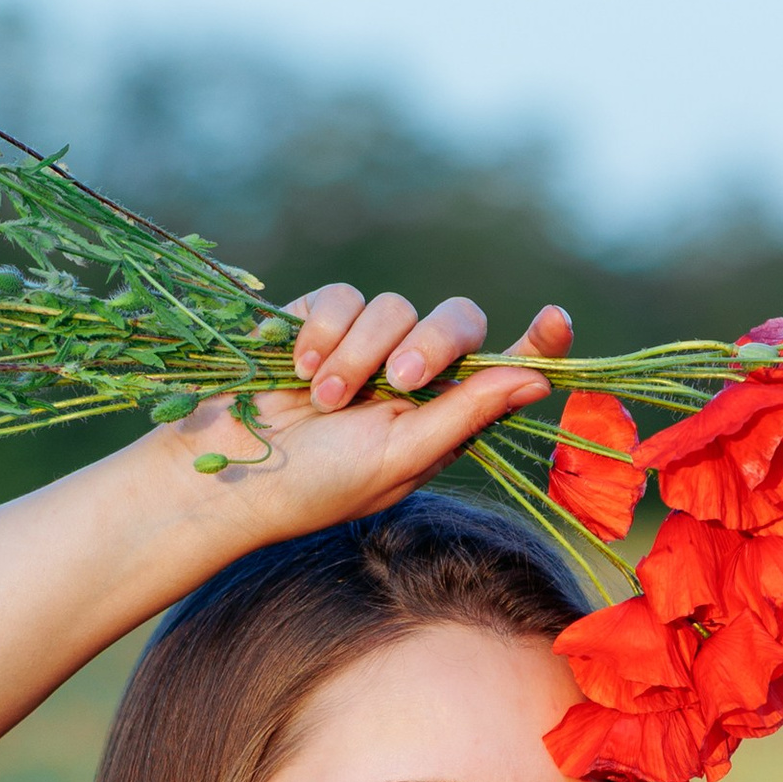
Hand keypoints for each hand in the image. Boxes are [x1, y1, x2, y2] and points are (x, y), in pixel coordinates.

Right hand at [154, 294, 573, 551]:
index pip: (504, 369)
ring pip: (395, 306)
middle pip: (457, 322)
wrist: (225, 472)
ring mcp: (364, 346)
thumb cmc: (317, 486)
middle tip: (397, 382)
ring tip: (322, 398)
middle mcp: (411, 376)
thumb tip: (537, 378)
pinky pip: (343, 295)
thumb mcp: (400, 459)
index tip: (557, 320)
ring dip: (360, 353)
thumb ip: (465, 414)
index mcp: (442, 417)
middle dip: (433, 344)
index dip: (537, 343)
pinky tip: (297, 367)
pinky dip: (324, 330)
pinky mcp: (318, 321)